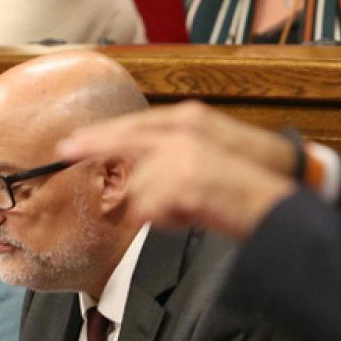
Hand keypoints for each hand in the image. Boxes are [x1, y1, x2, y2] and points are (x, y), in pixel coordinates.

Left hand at [55, 101, 297, 239]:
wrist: (276, 198)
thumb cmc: (242, 185)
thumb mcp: (203, 162)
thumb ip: (170, 160)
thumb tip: (136, 178)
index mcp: (189, 121)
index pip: (135, 124)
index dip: (102, 134)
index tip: (72, 141)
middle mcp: (183, 130)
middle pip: (123, 139)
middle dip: (93, 145)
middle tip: (63, 152)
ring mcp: (182, 154)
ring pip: (139, 184)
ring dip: (154, 205)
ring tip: (186, 211)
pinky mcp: (183, 181)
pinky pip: (151, 208)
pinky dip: (165, 220)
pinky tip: (188, 217)